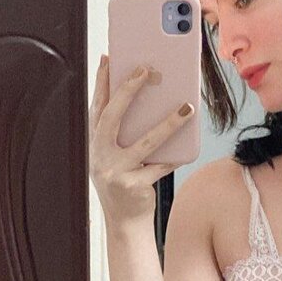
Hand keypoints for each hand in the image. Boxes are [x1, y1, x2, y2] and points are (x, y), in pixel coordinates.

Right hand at [87, 54, 194, 225]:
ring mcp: (115, 172)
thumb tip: (147, 101)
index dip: (101, 82)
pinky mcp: (132, 186)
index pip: (97, 107)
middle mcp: (100, 155)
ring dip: (167, 123)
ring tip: (186, 108)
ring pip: (144, 142)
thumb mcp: (116, 155)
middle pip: (112, 117)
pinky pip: (158, 167)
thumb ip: (124, 132)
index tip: (110, 58)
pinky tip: (186, 147)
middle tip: (145, 69)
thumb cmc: (124, 182)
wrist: (124, 222)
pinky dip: (173, 157)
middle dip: (128, 90)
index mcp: (95, 143)